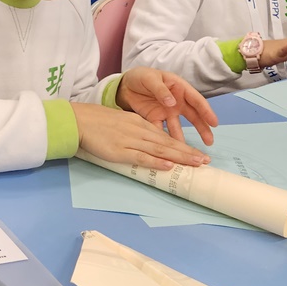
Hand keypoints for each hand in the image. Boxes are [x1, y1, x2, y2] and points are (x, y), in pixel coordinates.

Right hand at [72, 102, 210, 170]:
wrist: (80, 120)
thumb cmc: (99, 122)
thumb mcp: (123, 123)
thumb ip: (137, 132)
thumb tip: (149, 145)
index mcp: (140, 123)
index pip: (166, 137)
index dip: (184, 146)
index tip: (199, 154)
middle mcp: (139, 131)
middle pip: (168, 143)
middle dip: (188, 152)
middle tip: (206, 161)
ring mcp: (131, 141)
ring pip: (160, 149)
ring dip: (179, 157)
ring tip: (196, 163)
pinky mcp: (120, 151)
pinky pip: (141, 157)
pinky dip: (156, 161)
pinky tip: (168, 165)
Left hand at [115, 67, 217, 146]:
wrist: (125, 85)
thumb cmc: (142, 76)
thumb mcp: (151, 78)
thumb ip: (161, 90)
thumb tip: (172, 102)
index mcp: (179, 89)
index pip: (196, 100)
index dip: (206, 111)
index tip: (214, 122)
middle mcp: (177, 102)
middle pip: (193, 116)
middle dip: (202, 129)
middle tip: (210, 142)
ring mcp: (167, 112)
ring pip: (178, 127)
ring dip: (183, 139)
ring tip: (189, 152)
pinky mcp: (155, 119)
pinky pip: (162, 131)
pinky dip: (165, 141)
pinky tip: (169, 151)